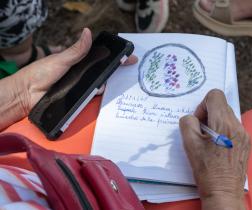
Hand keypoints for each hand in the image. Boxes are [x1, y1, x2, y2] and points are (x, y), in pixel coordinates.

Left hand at [16, 28, 136, 113]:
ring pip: (101, 85)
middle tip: (131, 69)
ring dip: (111, 83)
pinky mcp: (79, 99)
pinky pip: (93, 97)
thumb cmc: (42, 73)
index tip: (129, 56)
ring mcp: (82, 87)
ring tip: (123, 81)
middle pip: (103, 72)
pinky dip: (101, 95)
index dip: (114, 57)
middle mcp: (83, 74)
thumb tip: (88, 32)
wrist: (28, 94)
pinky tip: (109, 93)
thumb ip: (76, 50)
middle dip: (117, 70)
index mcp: (79, 62)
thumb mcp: (61, 59)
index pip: (100, 57)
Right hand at [179, 89, 250, 209]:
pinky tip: (218, 146)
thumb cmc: (206, 170)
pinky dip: (224, 130)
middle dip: (208, 114)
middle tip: (201, 132)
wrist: (224, 191)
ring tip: (210, 141)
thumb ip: (187, 123)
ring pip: (227, 116)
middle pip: (221, 105)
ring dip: (216, 122)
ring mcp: (245, 134)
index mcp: (224, 124)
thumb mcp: (189, 145)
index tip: (199, 121)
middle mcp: (238, 126)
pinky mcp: (247, 142)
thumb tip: (192, 118)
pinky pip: (233, 126)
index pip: (215, 95)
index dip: (202, 105)